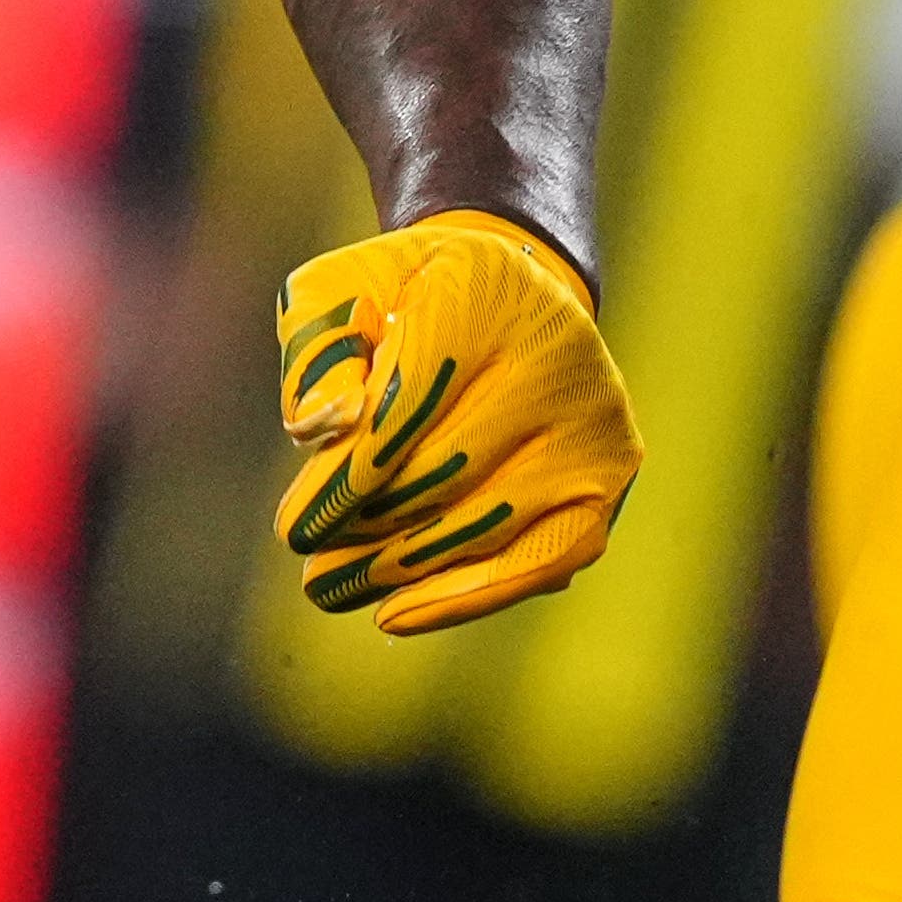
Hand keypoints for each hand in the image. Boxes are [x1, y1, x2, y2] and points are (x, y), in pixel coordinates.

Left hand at [274, 209, 638, 633]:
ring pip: (490, 521)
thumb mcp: (344, 288)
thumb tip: (314, 429)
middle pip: (448, 468)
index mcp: (484, 293)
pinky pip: (542, 557)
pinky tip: (397, 614)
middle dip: (367, 526)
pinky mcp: (605, 482)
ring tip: (332, 589)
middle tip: (306, 564)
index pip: (413, 399)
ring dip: (404, 568)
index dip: (351, 473)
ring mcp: (591, 428)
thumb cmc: (406, 294)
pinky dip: (468, 594)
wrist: (513, 292)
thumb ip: (318, 347)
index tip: (295, 526)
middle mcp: (555, 360)